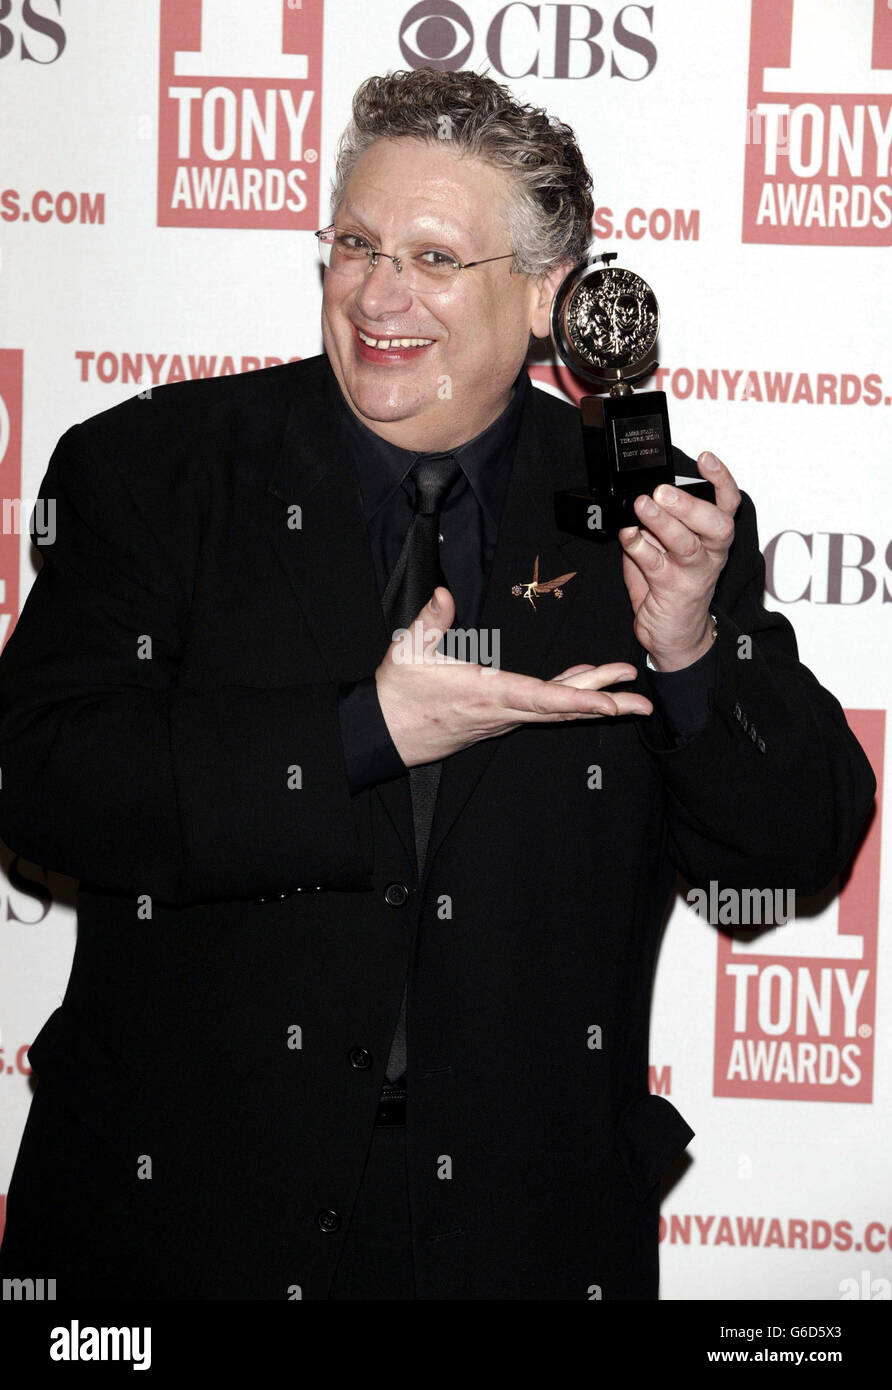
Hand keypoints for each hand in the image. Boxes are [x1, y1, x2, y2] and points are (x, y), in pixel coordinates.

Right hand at [375, 587, 653, 767]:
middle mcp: (503, 711)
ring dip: (593, 702)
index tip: (610, 701)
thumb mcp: (407, 652)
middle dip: (605, 704)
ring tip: (628, 697)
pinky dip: (569, 700)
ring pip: (556, 711)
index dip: (579, 700)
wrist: (385, 732)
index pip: (542, 699)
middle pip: (562, 709)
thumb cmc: (398, 693)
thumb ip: (429, 620)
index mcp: (487, 693)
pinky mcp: (500, 718)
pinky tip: (587, 690)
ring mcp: (504, 718)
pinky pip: (543, 710)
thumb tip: (445, 593)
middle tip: (642, 702)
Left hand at [619, 451, 740, 670]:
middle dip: (689, 503)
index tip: (706, 458)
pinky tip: (627, 535)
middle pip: (715, 523)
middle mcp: (711, 554)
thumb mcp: (664, 548)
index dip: (720, 479)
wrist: (675, 636)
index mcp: (713, 538)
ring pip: (687, 544)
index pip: (727, 504)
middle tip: (662, 490)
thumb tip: (638, 499)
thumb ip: (654, 526)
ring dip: (663, 522)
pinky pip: (657, 565)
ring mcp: (694, 574)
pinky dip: (639, 547)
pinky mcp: (673, 591)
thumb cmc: (670, 588)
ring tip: (642, 505)